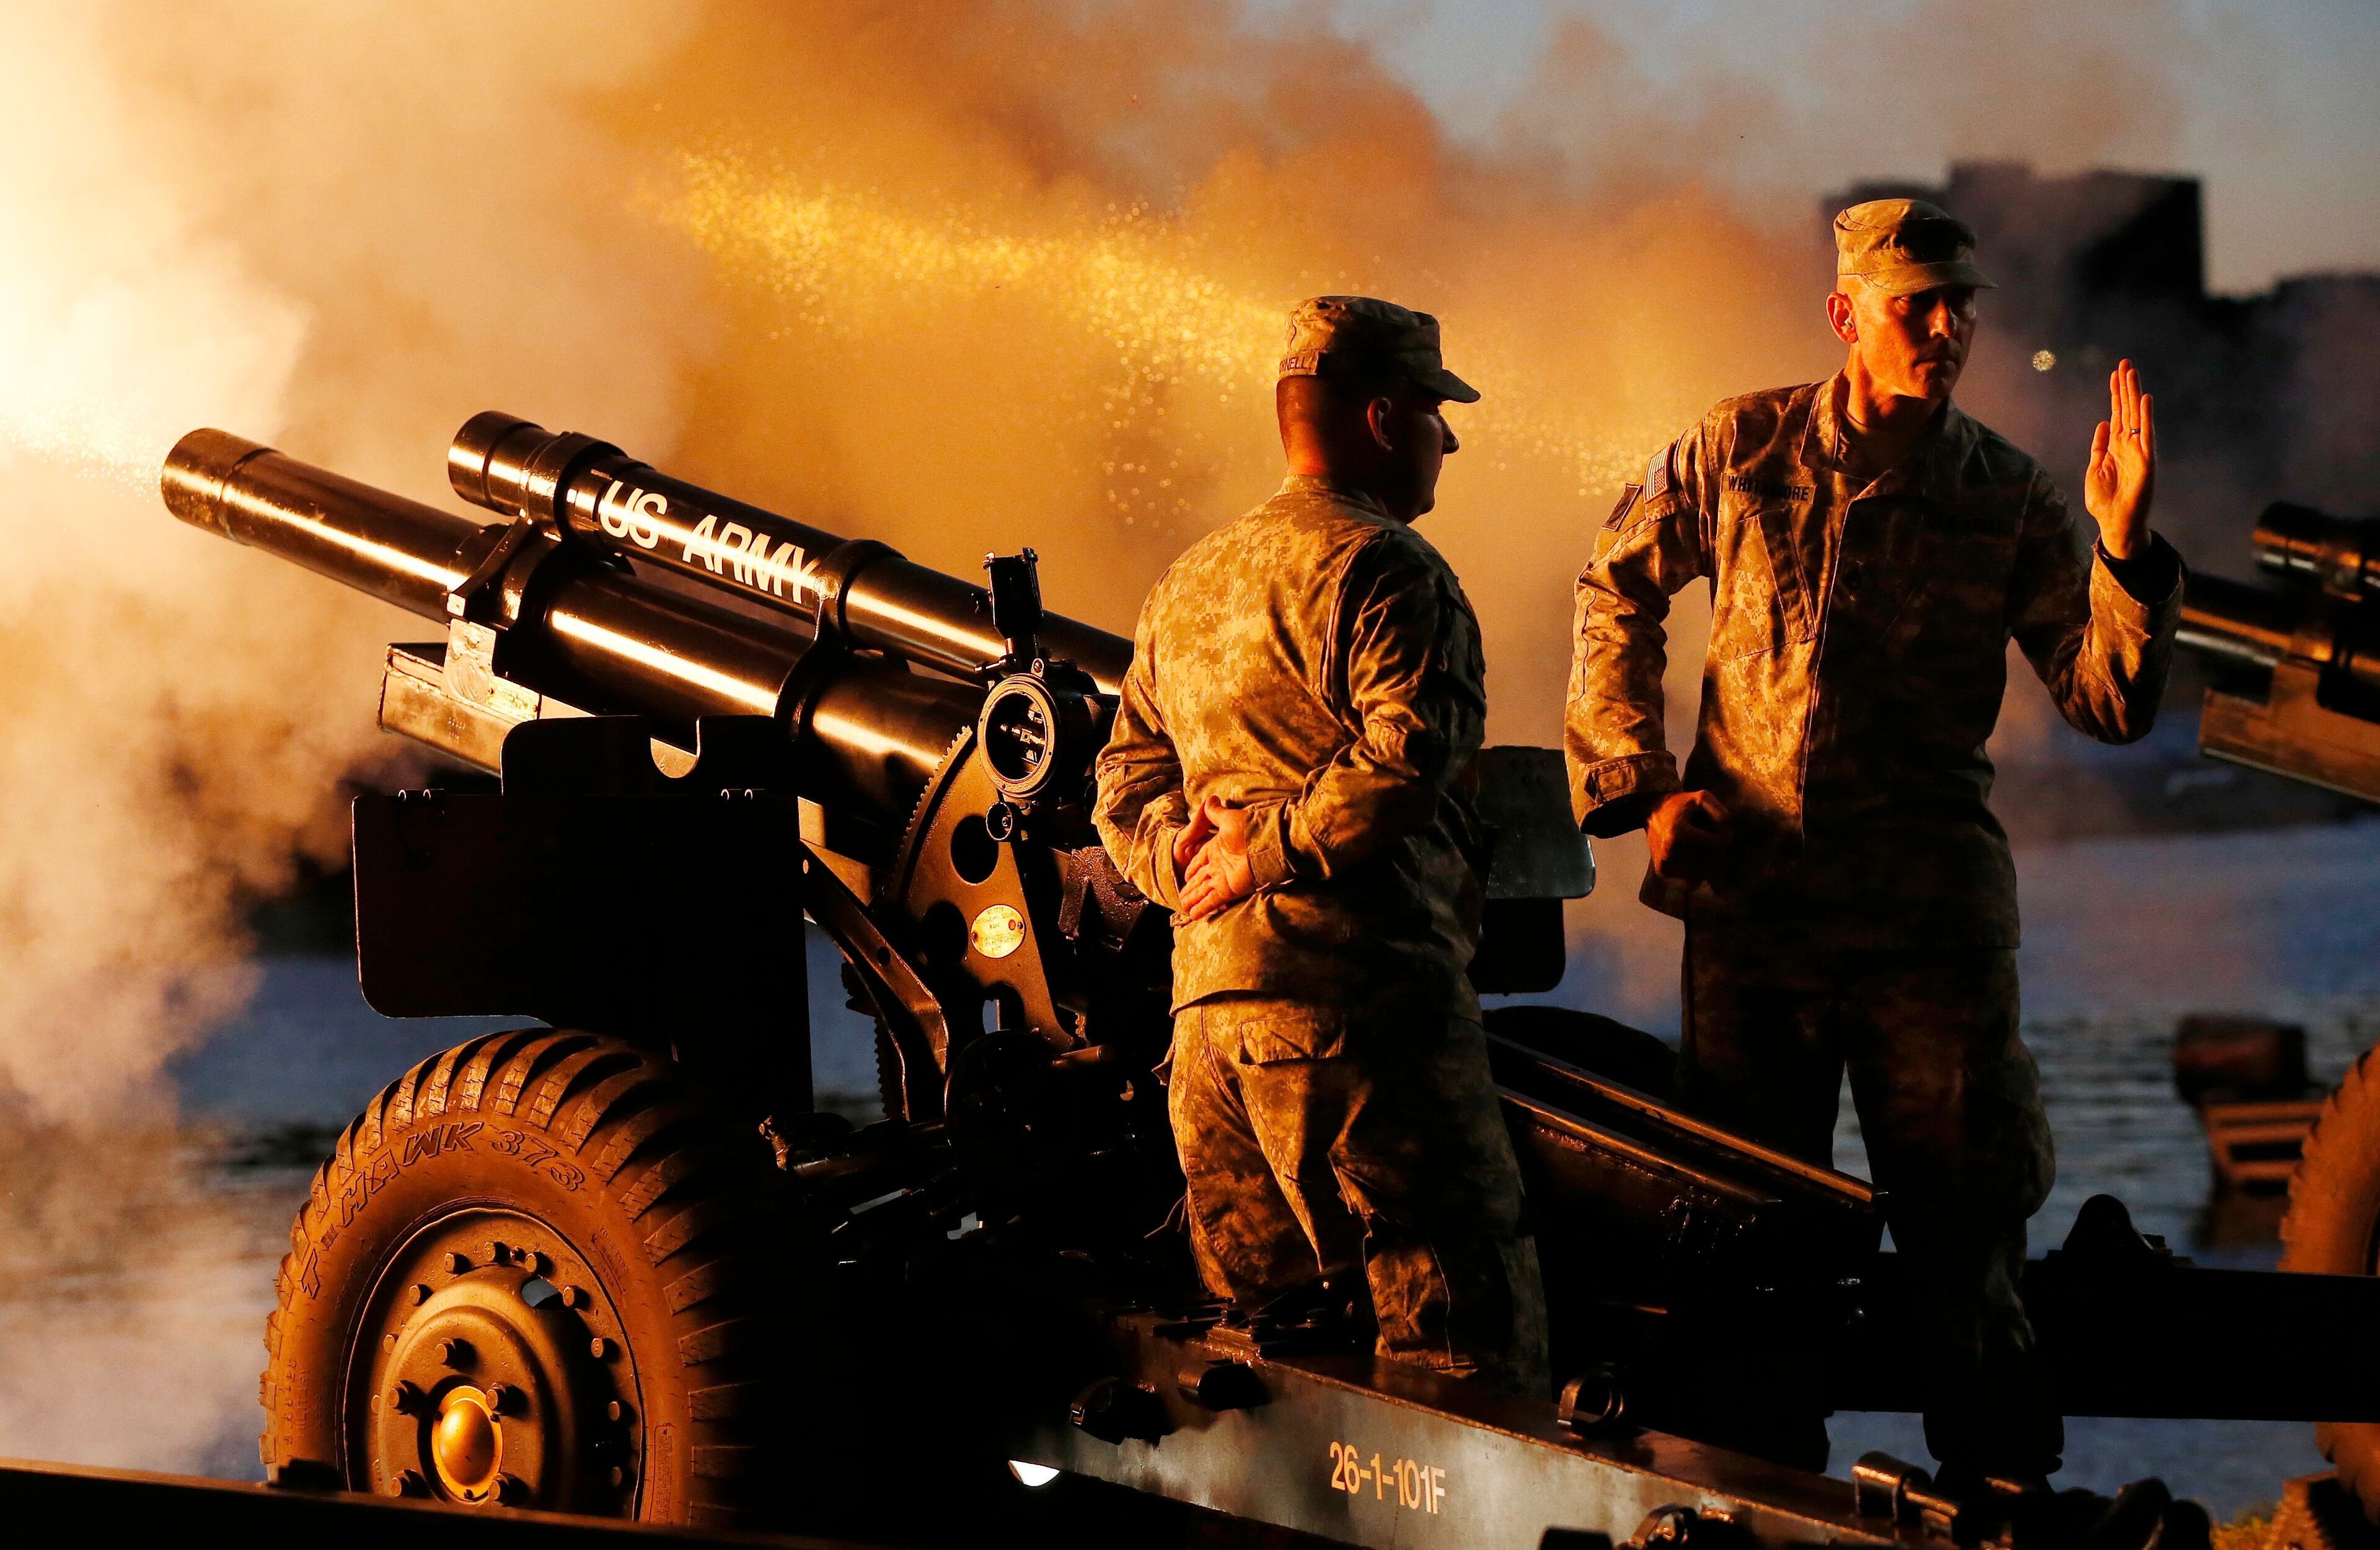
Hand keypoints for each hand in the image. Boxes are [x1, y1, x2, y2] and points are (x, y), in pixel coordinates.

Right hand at [1176, 794, 1258, 920]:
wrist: (1266, 842)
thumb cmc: (1249, 828)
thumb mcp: (1228, 819)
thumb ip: (1216, 813)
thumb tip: (1209, 800)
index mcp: (1217, 848)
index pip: (1200, 860)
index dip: (1192, 868)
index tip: (1185, 875)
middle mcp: (1220, 865)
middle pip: (1201, 879)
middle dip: (1190, 888)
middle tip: (1180, 897)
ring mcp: (1224, 878)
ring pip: (1204, 891)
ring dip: (1193, 899)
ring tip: (1183, 907)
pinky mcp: (1230, 890)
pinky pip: (1212, 900)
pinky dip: (1203, 908)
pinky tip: (1193, 915)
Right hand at [1645, 791, 1733, 884]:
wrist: (1649, 810)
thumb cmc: (1680, 803)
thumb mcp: (1702, 798)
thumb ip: (1721, 815)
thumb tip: (1727, 840)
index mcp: (1677, 835)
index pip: (1716, 845)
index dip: (1724, 836)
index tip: (1718, 827)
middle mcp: (1667, 853)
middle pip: (1711, 861)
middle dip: (1717, 850)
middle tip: (1709, 836)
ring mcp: (1664, 865)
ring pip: (1703, 872)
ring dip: (1707, 861)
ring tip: (1698, 844)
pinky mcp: (1662, 873)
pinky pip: (1691, 881)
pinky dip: (1697, 871)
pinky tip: (1693, 857)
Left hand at [2085, 359, 2154, 559]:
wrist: (2115, 523)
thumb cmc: (2104, 501)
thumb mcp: (2095, 468)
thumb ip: (2099, 446)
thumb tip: (2103, 423)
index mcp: (2116, 446)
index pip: (2117, 414)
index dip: (2116, 394)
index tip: (2114, 373)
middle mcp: (2129, 444)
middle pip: (2128, 409)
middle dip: (2126, 387)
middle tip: (2124, 363)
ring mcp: (2139, 451)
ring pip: (2137, 416)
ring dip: (2135, 394)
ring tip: (2132, 372)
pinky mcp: (2147, 460)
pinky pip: (2146, 434)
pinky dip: (2145, 417)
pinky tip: (2144, 399)